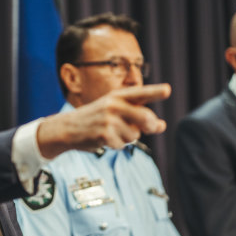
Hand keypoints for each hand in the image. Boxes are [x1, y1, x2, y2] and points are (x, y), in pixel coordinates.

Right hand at [37, 83, 170, 158]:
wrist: (68, 128)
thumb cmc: (96, 119)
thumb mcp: (115, 111)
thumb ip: (138, 116)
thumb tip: (162, 125)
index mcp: (117, 96)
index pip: (140, 93)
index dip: (155, 92)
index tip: (168, 90)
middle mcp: (113, 105)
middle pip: (145, 118)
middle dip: (150, 125)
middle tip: (152, 127)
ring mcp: (108, 120)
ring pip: (134, 135)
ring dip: (128, 138)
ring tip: (113, 133)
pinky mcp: (103, 134)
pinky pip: (122, 144)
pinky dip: (117, 145)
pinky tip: (105, 139)